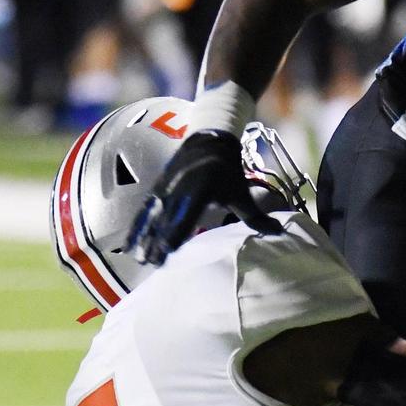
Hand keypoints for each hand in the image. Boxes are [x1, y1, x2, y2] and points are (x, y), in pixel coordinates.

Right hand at [126, 130, 280, 264]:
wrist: (208, 141)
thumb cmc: (228, 172)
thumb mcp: (241, 193)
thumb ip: (254, 217)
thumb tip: (277, 233)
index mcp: (200, 191)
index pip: (186, 217)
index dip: (175, 235)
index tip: (168, 254)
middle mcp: (178, 190)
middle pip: (165, 220)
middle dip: (157, 242)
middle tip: (152, 265)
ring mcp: (165, 189)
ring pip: (151, 217)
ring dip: (144, 238)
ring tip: (139, 259)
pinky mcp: (157, 189)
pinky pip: (144, 211)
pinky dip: (136, 228)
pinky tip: (128, 245)